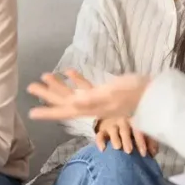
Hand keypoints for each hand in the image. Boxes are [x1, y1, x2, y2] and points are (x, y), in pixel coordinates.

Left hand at [28, 69, 151, 122]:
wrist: (154, 96)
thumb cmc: (134, 95)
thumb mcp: (112, 96)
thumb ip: (92, 100)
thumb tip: (74, 104)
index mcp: (90, 108)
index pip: (65, 110)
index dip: (48, 112)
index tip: (32, 113)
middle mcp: (91, 106)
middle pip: (64, 101)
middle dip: (48, 95)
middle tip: (31, 87)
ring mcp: (98, 99)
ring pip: (73, 93)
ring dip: (59, 86)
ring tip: (45, 75)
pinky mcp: (105, 92)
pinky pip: (86, 86)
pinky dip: (77, 80)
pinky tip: (69, 71)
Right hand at [95, 117, 158, 156]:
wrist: (113, 117)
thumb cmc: (131, 127)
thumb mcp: (140, 131)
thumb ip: (148, 141)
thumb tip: (154, 152)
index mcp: (134, 120)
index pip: (138, 130)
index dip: (141, 141)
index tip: (143, 153)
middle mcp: (122, 121)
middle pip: (125, 129)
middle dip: (127, 140)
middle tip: (129, 151)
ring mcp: (111, 125)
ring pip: (112, 131)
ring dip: (115, 139)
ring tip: (117, 147)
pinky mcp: (101, 130)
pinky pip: (99, 135)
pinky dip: (100, 142)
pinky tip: (103, 149)